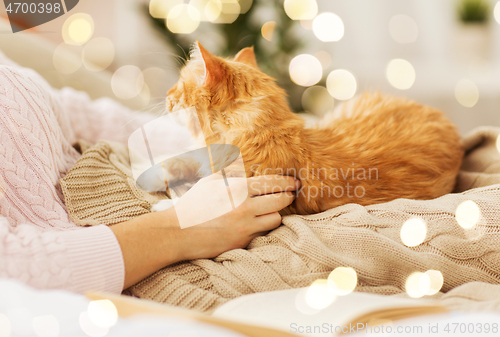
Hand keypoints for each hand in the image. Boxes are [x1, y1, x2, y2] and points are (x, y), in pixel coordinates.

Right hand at [171, 174, 299, 259]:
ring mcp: (244, 227)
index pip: (271, 182)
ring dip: (276, 214)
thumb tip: (239, 159)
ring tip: (272, 210)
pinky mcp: (242, 242)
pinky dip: (263, 227)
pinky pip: (263, 233)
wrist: (177, 233)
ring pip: (276, 219)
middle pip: (280, 200)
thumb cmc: (192, 205)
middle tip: (292, 194)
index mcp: (236, 189)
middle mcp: (244, 208)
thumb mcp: (208, 182)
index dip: (287, 182)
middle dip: (289, 196)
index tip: (294, 182)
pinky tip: (259, 223)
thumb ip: (228, 171)